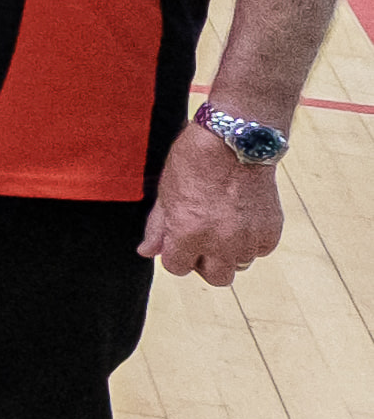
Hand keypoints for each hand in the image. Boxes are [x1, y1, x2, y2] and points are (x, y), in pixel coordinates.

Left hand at [144, 118, 286, 282]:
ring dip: (231, 252)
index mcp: (187, 234)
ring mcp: (248, 238)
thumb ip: (158, 228)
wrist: (236, 141)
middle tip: (203, 242)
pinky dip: (253, 240)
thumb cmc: (195, 162)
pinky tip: (243, 218)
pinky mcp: (271, 231)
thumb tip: (147, 251)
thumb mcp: (166, 193)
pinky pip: (260, 249)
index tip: (179, 240)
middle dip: (206, 263)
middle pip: (216, 277)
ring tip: (224, 224)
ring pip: (240, 264)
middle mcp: (220, 243)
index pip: (177, 267)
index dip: (176, 254)